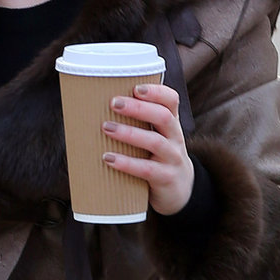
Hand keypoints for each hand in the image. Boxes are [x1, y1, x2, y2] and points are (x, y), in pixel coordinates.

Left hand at [101, 84, 194, 215]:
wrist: (180, 192)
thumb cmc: (158, 158)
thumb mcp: (156, 137)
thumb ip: (139, 123)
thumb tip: (99, 107)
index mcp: (171, 124)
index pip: (171, 100)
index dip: (156, 91)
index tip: (135, 87)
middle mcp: (175, 138)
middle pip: (163, 116)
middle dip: (138, 108)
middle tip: (114, 103)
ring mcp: (172, 158)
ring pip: (154, 142)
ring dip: (129, 133)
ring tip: (106, 127)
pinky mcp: (165, 178)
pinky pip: (146, 169)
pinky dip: (126, 163)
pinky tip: (108, 158)